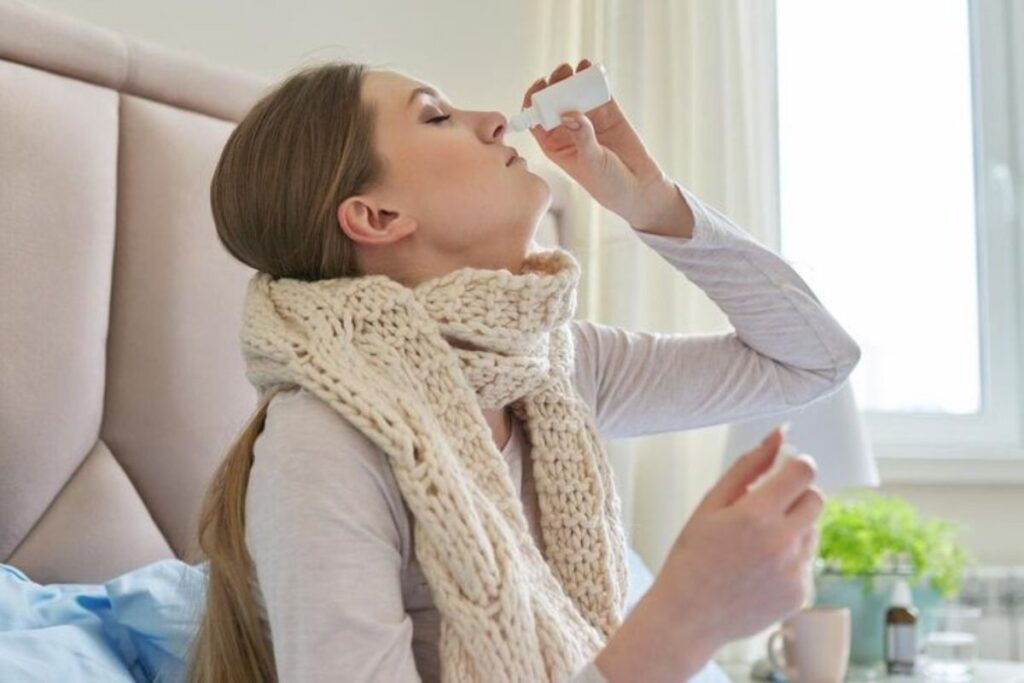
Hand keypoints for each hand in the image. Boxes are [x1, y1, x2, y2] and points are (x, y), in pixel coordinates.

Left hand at [521, 59, 673, 227]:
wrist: (639, 186)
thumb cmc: (608, 184)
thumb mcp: (591, 163)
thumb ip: (581, 138)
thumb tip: (569, 113)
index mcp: (555, 146)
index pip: (536, 120)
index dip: (533, 102)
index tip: (539, 88)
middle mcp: (568, 130)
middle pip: (554, 102)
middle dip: (554, 85)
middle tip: (561, 73)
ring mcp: (588, 119)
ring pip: (574, 93)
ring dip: (572, 78)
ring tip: (577, 68)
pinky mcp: (607, 112)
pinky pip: (596, 91)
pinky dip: (593, 78)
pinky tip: (591, 67)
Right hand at [648, 426, 823, 650]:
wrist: (687, 617)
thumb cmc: (692, 556)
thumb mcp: (710, 504)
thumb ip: (748, 466)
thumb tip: (780, 434)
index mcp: (756, 515)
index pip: (803, 472)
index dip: (795, 466)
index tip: (783, 472)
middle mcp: (782, 543)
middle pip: (816, 499)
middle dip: (796, 496)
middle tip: (766, 508)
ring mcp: (795, 571)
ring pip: (812, 531)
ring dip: (793, 529)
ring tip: (755, 546)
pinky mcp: (801, 594)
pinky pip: (806, 562)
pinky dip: (789, 560)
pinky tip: (758, 571)